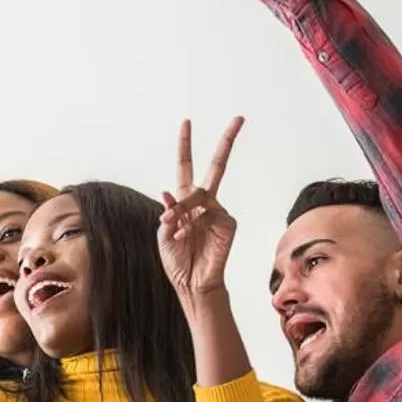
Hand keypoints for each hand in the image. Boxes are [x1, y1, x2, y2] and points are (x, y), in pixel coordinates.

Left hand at [157, 117, 243, 315]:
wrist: (191, 283)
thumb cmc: (177, 260)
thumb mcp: (163, 235)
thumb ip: (167, 213)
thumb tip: (168, 193)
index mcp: (185, 201)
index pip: (186, 167)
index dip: (185, 145)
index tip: (187, 122)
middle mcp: (203, 202)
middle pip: (216, 166)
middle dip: (227, 142)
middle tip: (239, 118)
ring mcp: (217, 211)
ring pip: (200, 194)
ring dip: (182, 209)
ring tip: (171, 224)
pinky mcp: (228, 223)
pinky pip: (208, 213)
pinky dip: (190, 222)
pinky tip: (183, 236)